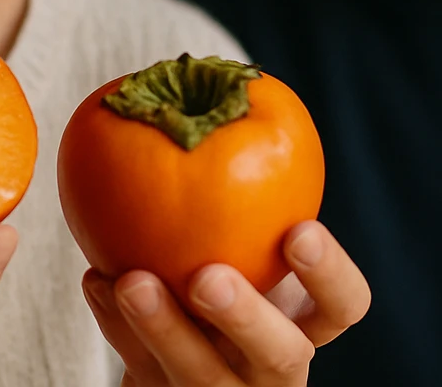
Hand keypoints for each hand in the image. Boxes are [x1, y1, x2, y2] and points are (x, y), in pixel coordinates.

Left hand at [81, 221, 369, 385]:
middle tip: (206, 276)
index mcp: (306, 322)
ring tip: (128, 279)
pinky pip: (142, 372)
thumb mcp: (245, 242)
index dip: (329, 276)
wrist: (177, 351)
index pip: (345, 307)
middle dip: (245, 317)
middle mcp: (273, 365)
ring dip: (163, 327)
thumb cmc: (221, 266)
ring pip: (202, 376)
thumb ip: (244, 197)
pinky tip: (96, 280)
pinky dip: (116, 326)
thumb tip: (218, 85)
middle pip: (281, 357)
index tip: (300, 229)